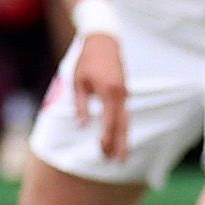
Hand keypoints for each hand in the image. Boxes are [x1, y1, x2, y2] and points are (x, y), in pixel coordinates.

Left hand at [67, 28, 131, 164]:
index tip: (103, 151)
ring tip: (123, 157)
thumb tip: (83, 125)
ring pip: (126, 121)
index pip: (109, 121)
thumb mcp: (78, 82)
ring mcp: (124, 93)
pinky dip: (124, 128)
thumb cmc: (87, 61)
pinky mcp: (123, 93)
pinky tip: (121, 139)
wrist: (104, 42)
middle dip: (120, 144)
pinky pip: (125, 114)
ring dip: (124, 139)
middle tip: (118, 163)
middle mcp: (120, 95)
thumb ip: (81, 105)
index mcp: (109, 92)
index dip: (107, 138)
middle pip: (122, 125)